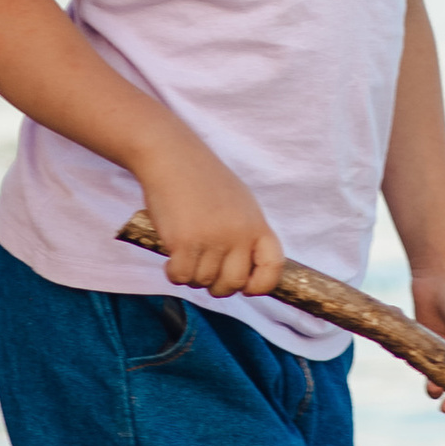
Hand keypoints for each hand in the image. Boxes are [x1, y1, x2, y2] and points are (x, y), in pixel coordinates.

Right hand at [135, 141, 283, 298]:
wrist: (172, 157)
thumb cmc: (203, 179)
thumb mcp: (240, 203)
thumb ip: (246, 234)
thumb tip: (247, 272)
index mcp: (256, 224)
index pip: (273, 268)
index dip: (261, 285)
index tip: (247, 288)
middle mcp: (238, 235)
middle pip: (234, 283)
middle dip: (218, 286)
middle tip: (204, 272)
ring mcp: (212, 240)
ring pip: (203, 282)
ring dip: (192, 275)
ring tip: (185, 254)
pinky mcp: (184, 243)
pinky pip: (181, 276)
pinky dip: (174, 273)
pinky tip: (171, 259)